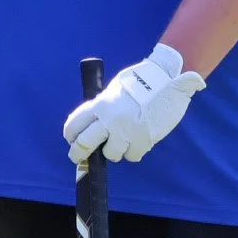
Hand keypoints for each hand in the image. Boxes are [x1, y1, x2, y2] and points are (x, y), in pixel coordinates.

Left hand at [63, 44, 205, 164]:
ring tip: (121, 143)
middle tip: (79, 158)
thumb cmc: (141, 81)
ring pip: (110, 154)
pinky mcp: (143, 140)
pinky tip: (138, 142)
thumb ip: (102, 106)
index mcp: (100, 104)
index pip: (74, 124)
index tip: (72, 141)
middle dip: (79, 154)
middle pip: (84, 144)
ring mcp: (126, 131)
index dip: (71, 136)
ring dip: (114, 152)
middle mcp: (109, 119)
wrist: (167, 78)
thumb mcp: (114, 89)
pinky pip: (132, 156)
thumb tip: (93, 121)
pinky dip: (134, 152)